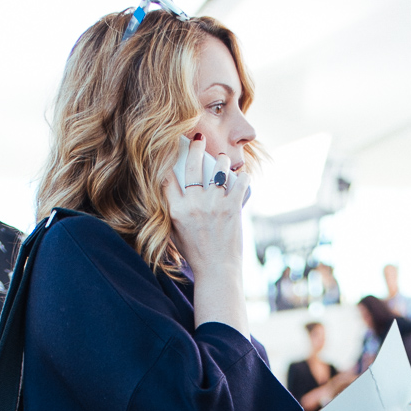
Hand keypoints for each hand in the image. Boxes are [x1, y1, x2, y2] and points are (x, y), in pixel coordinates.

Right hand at [164, 137, 247, 271]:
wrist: (217, 271)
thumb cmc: (196, 255)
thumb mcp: (175, 234)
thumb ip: (173, 212)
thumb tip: (172, 192)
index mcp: (176, 211)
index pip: (167, 178)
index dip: (168, 160)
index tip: (171, 149)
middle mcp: (194, 205)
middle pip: (192, 165)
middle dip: (195, 147)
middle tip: (198, 138)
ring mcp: (214, 205)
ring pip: (218, 168)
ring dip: (221, 160)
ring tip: (222, 160)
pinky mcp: (233, 208)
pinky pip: (240, 182)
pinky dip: (243, 176)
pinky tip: (242, 174)